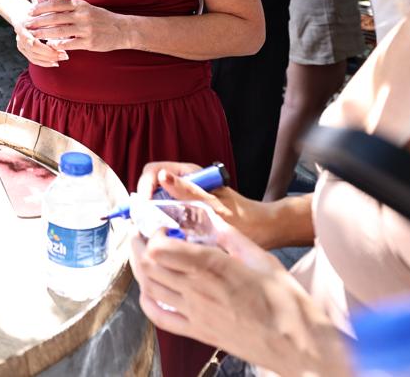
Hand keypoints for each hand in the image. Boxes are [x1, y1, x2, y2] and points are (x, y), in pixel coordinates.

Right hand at [12, 6, 68, 67]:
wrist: (22, 14)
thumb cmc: (37, 12)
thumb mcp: (44, 13)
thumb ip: (52, 21)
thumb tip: (66, 28)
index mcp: (21, 27)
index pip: (32, 42)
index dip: (46, 48)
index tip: (61, 49)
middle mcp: (19, 37)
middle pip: (34, 51)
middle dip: (50, 54)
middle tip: (65, 55)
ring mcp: (20, 45)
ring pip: (34, 57)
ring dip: (49, 60)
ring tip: (63, 57)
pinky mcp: (24, 50)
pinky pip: (33, 60)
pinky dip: (45, 63)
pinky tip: (55, 63)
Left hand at [22, 0, 123, 51]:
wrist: (122, 30)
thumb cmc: (103, 19)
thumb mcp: (88, 8)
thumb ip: (72, 7)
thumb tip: (54, 5)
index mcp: (80, 5)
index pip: (56, 4)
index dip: (41, 7)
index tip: (30, 11)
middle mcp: (82, 15)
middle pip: (55, 17)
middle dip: (38, 21)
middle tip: (27, 24)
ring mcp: (85, 29)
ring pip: (59, 31)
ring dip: (44, 33)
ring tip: (34, 35)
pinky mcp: (89, 42)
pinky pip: (69, 43)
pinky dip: (58, 44)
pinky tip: (49, 45)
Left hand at [128, 217, 348, 374]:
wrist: (299, 347)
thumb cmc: (287, 304)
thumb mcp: (262, 259)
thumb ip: (231, 237)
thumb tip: (211, 221)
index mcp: (214, 268)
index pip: (162, 248)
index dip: (152, 232)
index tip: (157, 223)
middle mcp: (198, 290)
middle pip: (148, 265)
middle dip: (138, 244)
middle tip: (140, 232)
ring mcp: (195, 313)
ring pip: (150, 287)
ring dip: (138, 267)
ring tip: (141, 252)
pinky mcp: (198, 332)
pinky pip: (160, 316)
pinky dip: (147, 300)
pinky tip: (148, 289)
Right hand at [138, 163, 275, 248]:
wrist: (265, 230)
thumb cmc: (245, 218)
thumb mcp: (213, 205)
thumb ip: (187, 191)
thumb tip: (162, 176)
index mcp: (190, 174)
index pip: (153, 171)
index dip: (144, 186)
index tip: (144, 207)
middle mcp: (185, 183)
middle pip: (151, 186)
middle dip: (144, 203)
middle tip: (146, 224)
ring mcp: (185, 197)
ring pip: (156, 201)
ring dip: (151, 215)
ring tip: (155, 234)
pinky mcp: (187, 212)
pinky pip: (166, 214)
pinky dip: (161, 224)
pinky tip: (166, 238)